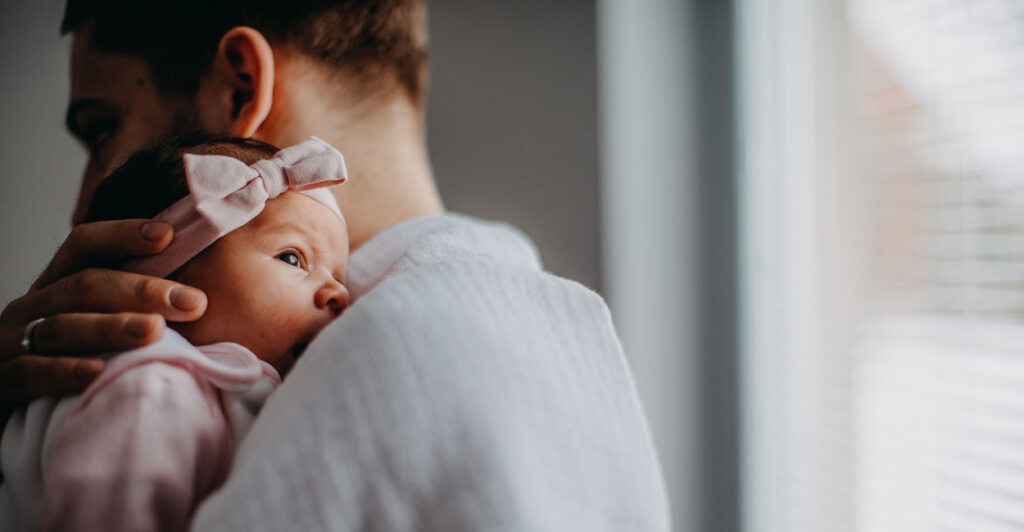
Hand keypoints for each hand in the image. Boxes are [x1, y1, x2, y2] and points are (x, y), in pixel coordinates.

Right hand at [0, 219, 206, 404]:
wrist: (7, 407)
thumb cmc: (68, 366)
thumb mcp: (96, 331)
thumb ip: (133, 312)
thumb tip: (199, 300)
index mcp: (54, 287)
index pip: (84, 245)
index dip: (122, 234)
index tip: (169, 234)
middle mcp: (30, 308)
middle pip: (84, 285)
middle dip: (142, 290)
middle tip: (193, 302)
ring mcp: (9, 342)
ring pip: (61, 326)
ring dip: (110, 327)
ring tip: (154, 331)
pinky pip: (29, 371)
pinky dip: (65, 371)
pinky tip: (99, 373)